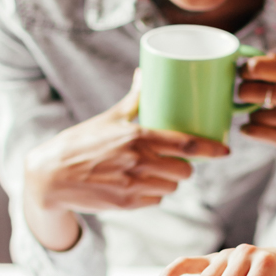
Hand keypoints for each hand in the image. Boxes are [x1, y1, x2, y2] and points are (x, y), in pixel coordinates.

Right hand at [23, 71, 229, 250]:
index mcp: (138, 136)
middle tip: (177, 159)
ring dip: (170, 180)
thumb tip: (146, 72)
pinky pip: (156, 200)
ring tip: (156, 170)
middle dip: (185, 166)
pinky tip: (141, 184)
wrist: (50, 176)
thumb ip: (134, 99)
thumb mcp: (109, 118)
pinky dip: (153, 193)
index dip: (212, 149)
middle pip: (185, 170)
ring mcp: (134, 185)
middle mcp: (139, 162)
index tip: (225, 150)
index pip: (188, 145)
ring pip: (172, 186)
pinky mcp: (127, 203)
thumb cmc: (81, 142)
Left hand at [238, 54, 275, 164]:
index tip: (246, 75)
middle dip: (244, 92)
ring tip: (263, 112)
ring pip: (252, 114)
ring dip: (252, 113)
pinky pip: (253, 131)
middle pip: (248, 91)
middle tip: (248, 94)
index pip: (257, 67)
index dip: (245, 71)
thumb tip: (250, 60)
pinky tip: (254, 127)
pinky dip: (248, 129)